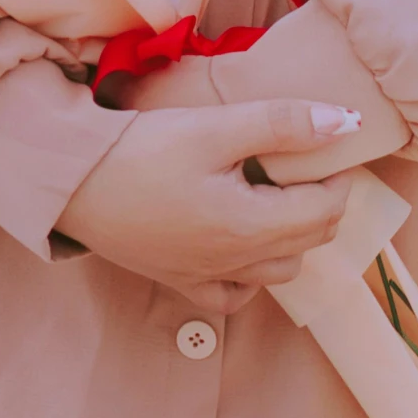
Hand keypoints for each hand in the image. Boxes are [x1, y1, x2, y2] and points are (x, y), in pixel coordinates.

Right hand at [56, 99, 360, 314]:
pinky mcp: (179, 280)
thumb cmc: (144, 151)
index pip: (324, 210)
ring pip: (278, 271)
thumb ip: (282, 125)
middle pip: (308, 242)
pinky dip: (252, 275)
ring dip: (295, 237)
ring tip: (282, 195)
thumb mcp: (215, 127)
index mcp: (252, 226)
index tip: (330, 147)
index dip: (338, 178)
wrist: (75, 183)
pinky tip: (245, 246)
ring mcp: (206, 276)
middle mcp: (236, 263)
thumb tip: (343, 123)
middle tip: (313, 165)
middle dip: (323, 204)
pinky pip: (234, 294)